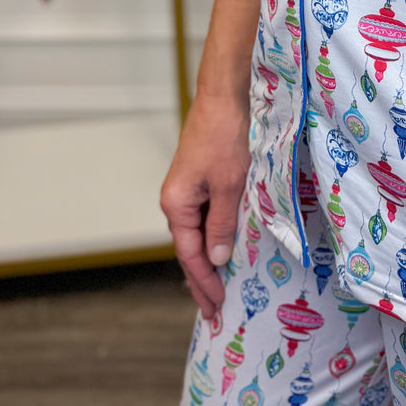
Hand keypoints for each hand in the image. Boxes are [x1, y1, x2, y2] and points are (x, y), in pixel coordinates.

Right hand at [160, 91, 249, 316]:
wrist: (225, 95)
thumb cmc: (225, 137)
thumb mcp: (229, 185)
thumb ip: (222, 225)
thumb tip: (216, 260)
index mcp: (176, 204)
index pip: (190, 255)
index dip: (204, 283)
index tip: (216, 308)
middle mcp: (177, 199)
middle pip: (189, 248)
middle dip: (202, 280)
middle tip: (215, 310)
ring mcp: (189, 188)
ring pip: (199, 233)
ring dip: (210, 259)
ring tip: (221, 287)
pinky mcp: (202, 178)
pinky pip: (207, 216)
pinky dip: (215, 236)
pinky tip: (226, 248)